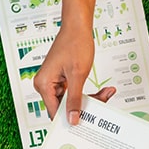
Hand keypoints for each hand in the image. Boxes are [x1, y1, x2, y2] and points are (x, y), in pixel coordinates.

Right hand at [34, 0, 112, 124]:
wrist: (77, 26)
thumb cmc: (74, 43)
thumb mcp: (77, 75)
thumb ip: (75, 100)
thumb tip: (72, 119)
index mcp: (43, 85)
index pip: (54, 111)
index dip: (70, 118)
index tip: (85, 123)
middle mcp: (45, 85)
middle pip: (64, 107)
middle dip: (84, 106)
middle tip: (102, 101)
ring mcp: (53, 82)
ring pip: (71, 101)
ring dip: (89, 99)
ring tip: (105, 93)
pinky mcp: (61, 80)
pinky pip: (73, 93)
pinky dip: (87, 92)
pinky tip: (101, 90)